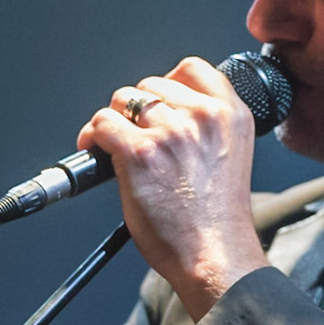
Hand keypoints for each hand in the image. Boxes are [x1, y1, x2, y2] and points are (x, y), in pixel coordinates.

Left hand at [80, 57, 269, 320]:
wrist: (215, 256)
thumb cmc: (218, 220)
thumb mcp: (230, 157)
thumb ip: (206, 128)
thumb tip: (163, 114)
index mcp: (230, 115)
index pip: (191, 68)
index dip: (166, 82)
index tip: (156, 101)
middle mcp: (203, 116)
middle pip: (151, 84)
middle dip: (136, 108)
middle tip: (132, 134)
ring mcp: (170, 132)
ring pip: (123, 100)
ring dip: (114, 121)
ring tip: (113, 143)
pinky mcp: (140, 152)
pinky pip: (103, 124)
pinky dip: (93, 136)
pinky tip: (96, 150)